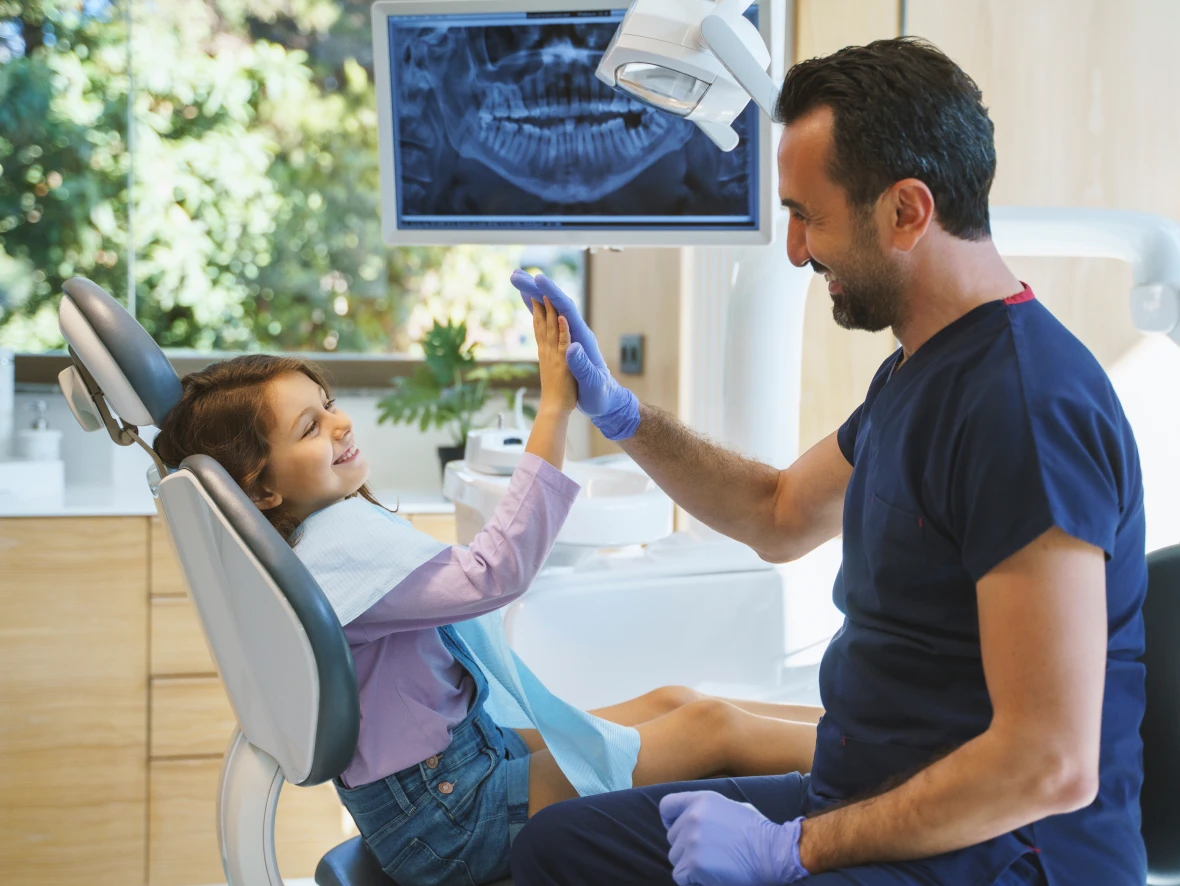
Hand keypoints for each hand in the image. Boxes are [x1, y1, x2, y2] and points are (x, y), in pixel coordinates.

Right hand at [510, 270, 640, 440]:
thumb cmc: (601, 395)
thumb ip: (582, 366)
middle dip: (536, 288)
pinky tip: (531, 305)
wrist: (607, 402)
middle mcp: (576, 334)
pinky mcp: (563, 347)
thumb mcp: (592, 383)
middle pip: (554, 304)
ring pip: (549, 311)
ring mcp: (569, 339)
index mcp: (582, 339)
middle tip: (516, 275)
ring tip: (519, 283)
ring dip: (534, 295)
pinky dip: (537, 311)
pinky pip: (548, 324)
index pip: (565, 309)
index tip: (538, 280)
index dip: (551, 293)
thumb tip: (571, 347)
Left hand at [660, 791, 808, 885]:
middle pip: (672, 838)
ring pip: (675, 858)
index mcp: (700, 800)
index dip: (671, 820)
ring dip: (689, 864)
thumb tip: (692, 816)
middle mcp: (692, 817)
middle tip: (710, 852)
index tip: (680, 831)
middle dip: (686, 847)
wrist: (772, 852)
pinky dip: (692, 879)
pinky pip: (680, 876)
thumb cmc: (757, 831)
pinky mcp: (693, 864)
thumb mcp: (731, 806)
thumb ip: (706, 810)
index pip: (667, 807)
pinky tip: (711, 875)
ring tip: (713, 863)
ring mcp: (691, 841)